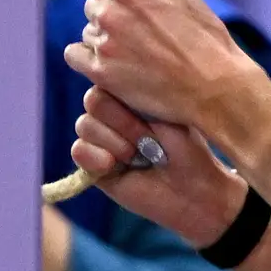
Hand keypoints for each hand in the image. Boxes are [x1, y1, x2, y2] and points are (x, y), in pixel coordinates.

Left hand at [67, 0, 255, 137]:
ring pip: (88, 32)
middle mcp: (111, 13)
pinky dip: (89, 59)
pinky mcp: (101, 73)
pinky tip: (116, 64)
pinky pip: (75, 56)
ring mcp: (104, 44)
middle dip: (110, 13)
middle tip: (143, 31)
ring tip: (139, 52)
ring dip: (105, 38)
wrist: (214, 87)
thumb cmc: (202, 35)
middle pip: (91, 5)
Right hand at [73, 84, 248, 248]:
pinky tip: (113, 166)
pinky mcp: (94, 167)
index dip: (128, 99)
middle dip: (123, 123)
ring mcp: (102, 141)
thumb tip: (99, 90)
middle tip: (148, 143)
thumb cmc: (187, 149)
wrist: (192, 190)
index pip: (109, 80)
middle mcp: (113, 116)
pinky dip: (94, 157)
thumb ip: (132, 98)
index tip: (155, 118)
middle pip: (93, 101)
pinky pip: (78, 151)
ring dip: (113, 142)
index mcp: (130, 97)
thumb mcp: (165, 114)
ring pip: (84, 125)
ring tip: (136, 158)